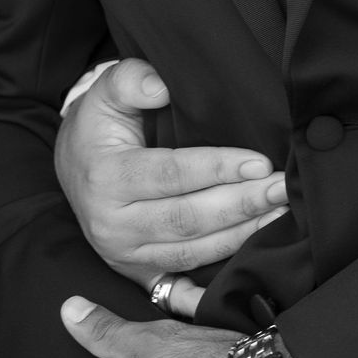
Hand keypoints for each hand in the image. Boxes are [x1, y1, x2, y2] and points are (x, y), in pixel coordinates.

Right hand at [56, 61, 288, 309]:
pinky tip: (253, 253)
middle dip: (241, 205)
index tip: (260, 162)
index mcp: (107, 177)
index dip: (218, 169)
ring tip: (280, 213)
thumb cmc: (99, 126)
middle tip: (283, 189)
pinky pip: (185, 278)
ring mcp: (126, 254)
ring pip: (193, 252)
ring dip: (242, 235)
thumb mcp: (105, 92)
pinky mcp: (139, 272)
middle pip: (187, 219)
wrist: (74, 167)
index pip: (171, 174)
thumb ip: (130, 79)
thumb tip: (161, 86)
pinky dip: (220, 269)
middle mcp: (113, 224)